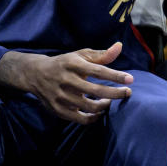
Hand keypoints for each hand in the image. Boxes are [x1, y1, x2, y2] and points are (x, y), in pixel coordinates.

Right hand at [0, 42, 133, 124]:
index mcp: (73, 64)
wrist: (35, 74)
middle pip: (95, 90)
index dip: (115, 76)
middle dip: (115, 93)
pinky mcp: (57, 110)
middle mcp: (66, 80)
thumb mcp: (80, 55)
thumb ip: (101, 54)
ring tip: (110, 101)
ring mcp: (61, 96)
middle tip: (127, 92)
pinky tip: (99, 111)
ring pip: (89, 106)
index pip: (98, 71)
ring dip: (104, 105)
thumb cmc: (65, 63)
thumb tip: (120, 46)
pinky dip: (93, 117)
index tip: (130, 79)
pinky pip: (80, 119)